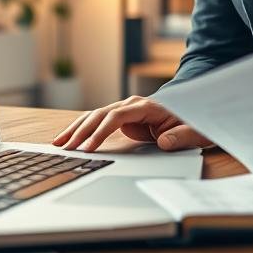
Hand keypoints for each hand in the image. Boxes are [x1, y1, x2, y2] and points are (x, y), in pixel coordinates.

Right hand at [52, 95, 212, 152]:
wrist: (192, 113)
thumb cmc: (194, 122)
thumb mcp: (195, 132)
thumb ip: (182, 136)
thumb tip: (165, 142)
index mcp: (147, 106)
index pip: (117, 117)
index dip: (101, 131)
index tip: (89, 147)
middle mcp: (132, 105)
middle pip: (100, 115)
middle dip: (80, 131)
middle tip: (65, 148)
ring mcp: (125, 110)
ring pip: (94, 117)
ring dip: (76, 129)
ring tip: (57, 143)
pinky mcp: (121, 119)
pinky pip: (98, 123)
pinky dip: (82, 130)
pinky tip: (68, 139)